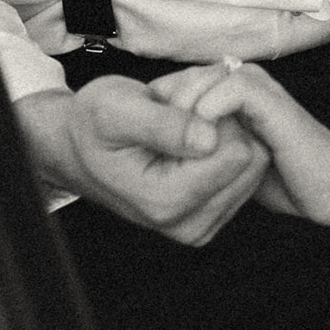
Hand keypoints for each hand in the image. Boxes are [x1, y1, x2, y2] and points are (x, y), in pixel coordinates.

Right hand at [14, 75, 268, 244]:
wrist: (76, 147)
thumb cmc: (92, 125)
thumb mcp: (118, 109)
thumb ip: (165, 125)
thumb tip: (211, 138)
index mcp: (165, 201)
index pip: (236, 152)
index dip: (218, 115)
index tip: (183, 104)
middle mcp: (187, 223)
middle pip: (251, 160)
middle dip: (223, 124)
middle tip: (181, 112)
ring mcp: (200, 224)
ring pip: (253, 164)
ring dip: (225, 135)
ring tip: (183, 125)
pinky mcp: (209, 216)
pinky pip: (245, 173)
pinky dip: (225, 148)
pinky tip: (192, 140)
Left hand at [153, 61, 329, 226]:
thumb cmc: (284, 177)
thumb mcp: (228, 163)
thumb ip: (204, 150)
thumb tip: (168, 154)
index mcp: (231, 91)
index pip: (179, 83)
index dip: (160, 110)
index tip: (151, 146)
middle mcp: (244, 80)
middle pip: (185, 78)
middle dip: (165, 110)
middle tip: (157, 146)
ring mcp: (259, 87)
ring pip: (202, 79)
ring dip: (181, 110)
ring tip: (174, 148)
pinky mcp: (271, 99)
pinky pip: (230, 89)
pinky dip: (208, 111)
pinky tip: (201, 144)